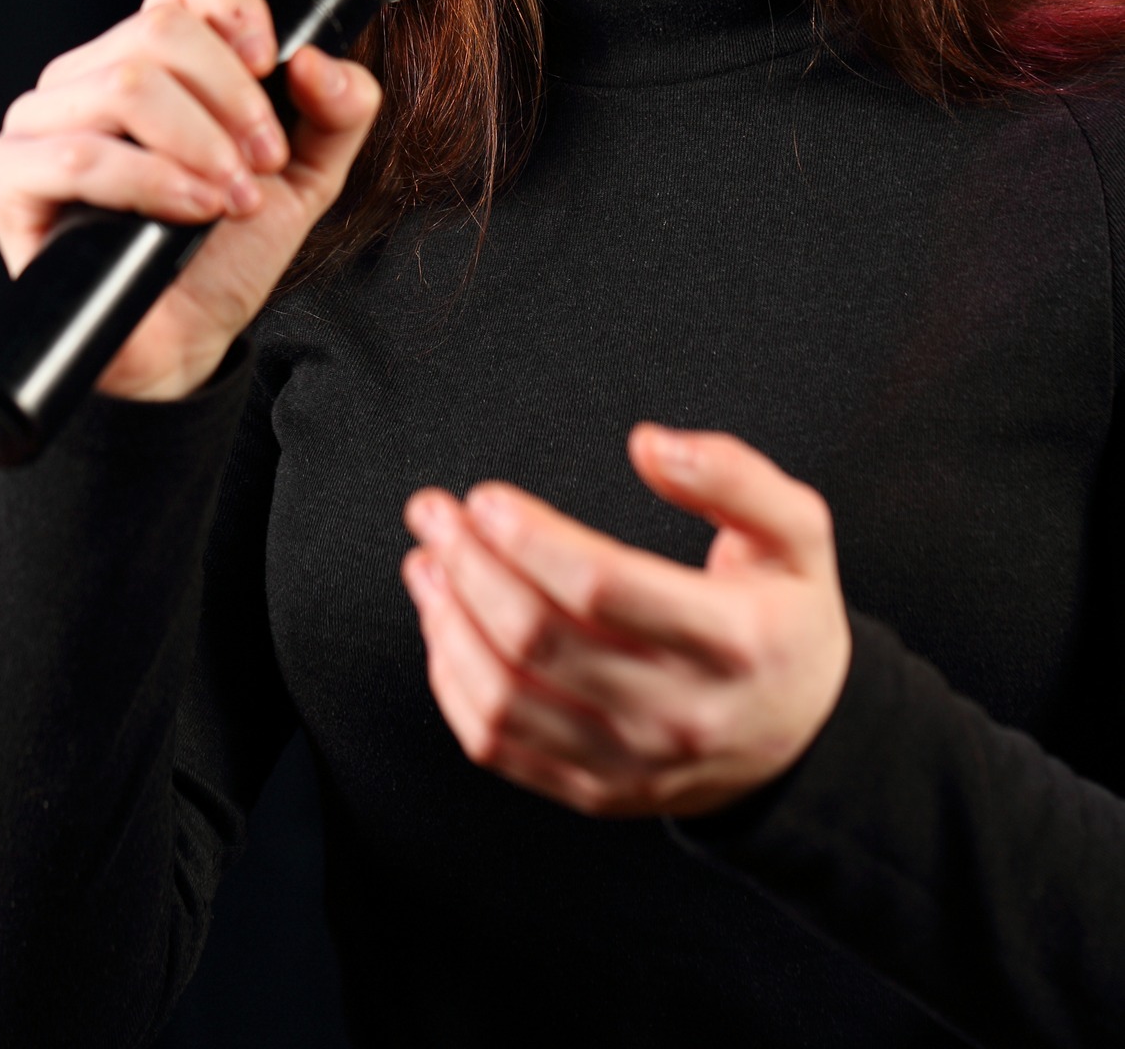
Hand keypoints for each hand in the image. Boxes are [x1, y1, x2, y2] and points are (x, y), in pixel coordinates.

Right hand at [0, 0, 380, 400]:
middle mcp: (92, 73)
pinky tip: (191, 212)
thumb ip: (339, 111)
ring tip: (232, 197)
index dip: (236, 5)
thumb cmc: (227, 249)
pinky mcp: (10, 176)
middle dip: (233, 99)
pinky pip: (76, 155)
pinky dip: (151, 181)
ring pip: (125, 84)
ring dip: (200, 143)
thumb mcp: (308, 175)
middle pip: (163, 30)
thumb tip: (319, 60)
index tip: (271, 64)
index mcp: (157, 54)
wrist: (185, 340)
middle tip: (261, 161)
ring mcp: (43, 120)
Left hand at [401, 428, 850, 818]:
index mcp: (732, 640)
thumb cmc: (786, 619)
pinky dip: (453, 682)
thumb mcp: (796, 532)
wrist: (805, 740)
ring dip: (448, 621)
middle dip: (470, 565)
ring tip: (428, 562)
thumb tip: (649, 444)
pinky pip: (499, 744)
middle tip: (435, 512)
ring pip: (506, 696)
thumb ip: (731, 475)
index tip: (486, 497)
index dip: (530, 537)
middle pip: (539, 638)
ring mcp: (633, 762)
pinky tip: (443, 626)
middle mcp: (680, 712)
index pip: (604, 587)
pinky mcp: (595, 789)